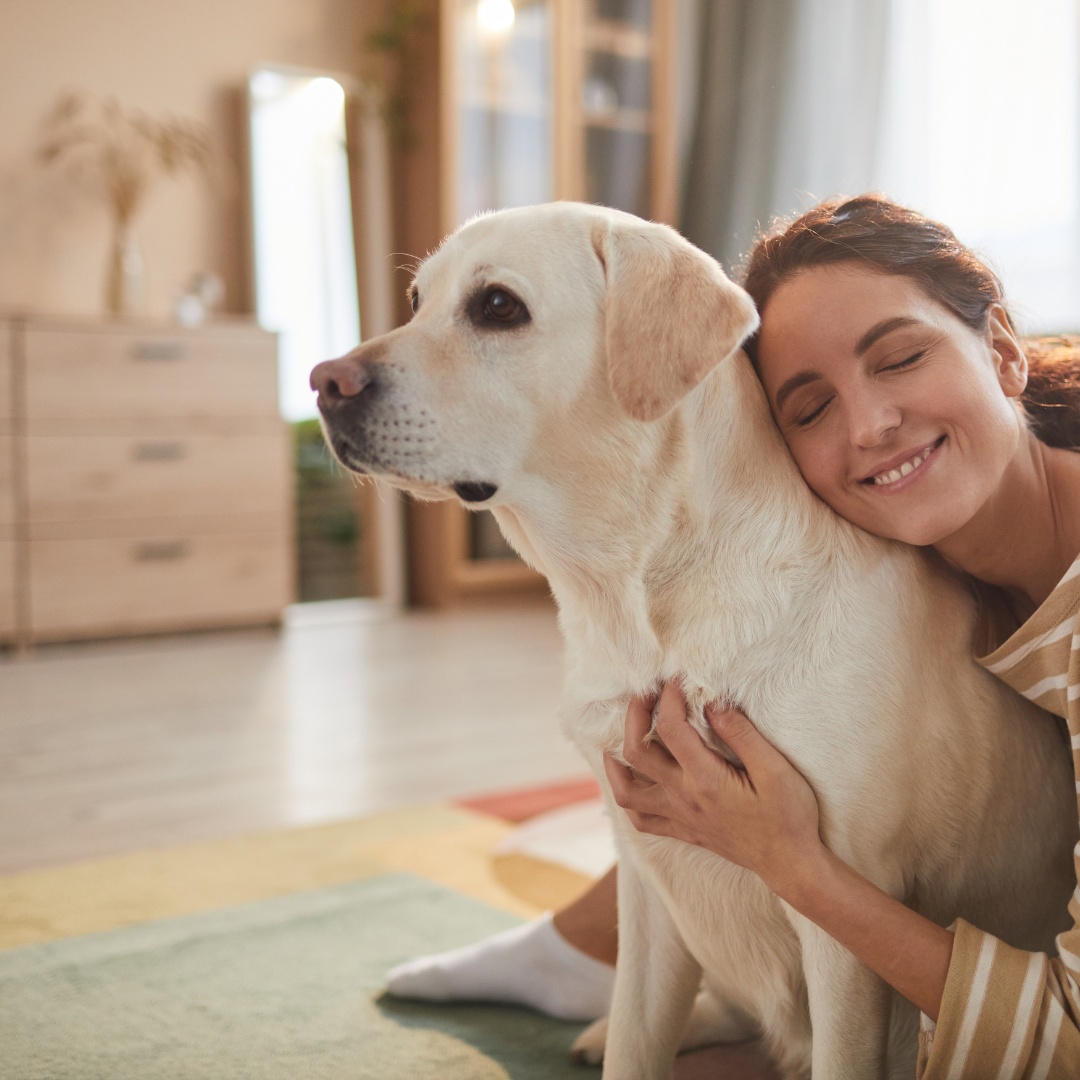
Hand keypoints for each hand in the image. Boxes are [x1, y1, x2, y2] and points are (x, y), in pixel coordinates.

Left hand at [604, 682, 824, 892]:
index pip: (671, 728)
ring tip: (618, 737)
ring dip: (616, 762)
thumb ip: (741, 734)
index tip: (676, 679)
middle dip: (635, 714)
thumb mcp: (775, 770)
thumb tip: (712, 703)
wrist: (791, 865)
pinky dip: (627, 798)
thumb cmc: (789, 816)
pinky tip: (631, 781)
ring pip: (627, 790)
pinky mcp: (684, 830)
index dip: (669, 698)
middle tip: (645, 693)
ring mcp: (680, 816)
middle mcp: (684, 798)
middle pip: (637, 751)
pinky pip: (641, 819)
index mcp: (705, 779)